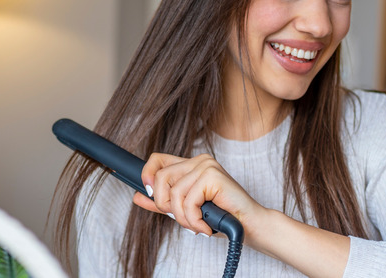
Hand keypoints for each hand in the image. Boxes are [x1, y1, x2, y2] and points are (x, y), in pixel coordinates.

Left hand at [133, 153, 260, 236]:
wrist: (248, 226)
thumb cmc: (221, 217)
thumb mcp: (185, 210)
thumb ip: (163, 202)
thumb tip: (137, 196)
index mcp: (192, 165)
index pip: (158, 159)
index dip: (147, 174)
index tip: (147, 194)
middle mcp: (199, 160)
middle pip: (160, 177)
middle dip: (166, 205)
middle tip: (184, 218)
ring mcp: (206, 166)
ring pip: (174, 193)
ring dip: (183, 218)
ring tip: (198, 225)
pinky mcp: (212, 175)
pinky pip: (188, 202)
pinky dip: (194, 220)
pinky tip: (206, 226)